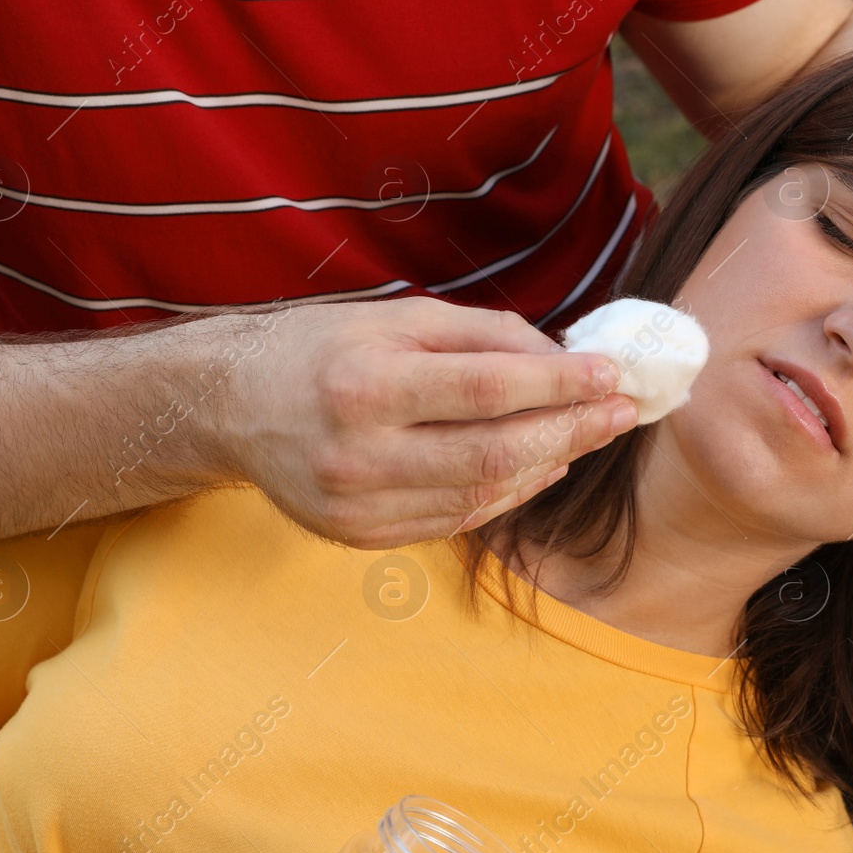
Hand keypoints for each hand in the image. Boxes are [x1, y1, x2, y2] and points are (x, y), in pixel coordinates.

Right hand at [211, 296, 637, 548]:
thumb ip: (482, 335)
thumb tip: (563, 357)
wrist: (232, 406)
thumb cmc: (323, 347)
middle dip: (570, 431)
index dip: (560, 384)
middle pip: (494, 452)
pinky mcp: (359, 536)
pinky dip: (505, 493)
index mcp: (366, 383)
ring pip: (480, 494)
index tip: (613, 374)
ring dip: (545, 464)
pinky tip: (535, 466)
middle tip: (620, 412)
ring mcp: (358, 505)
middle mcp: (359, 452)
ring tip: (583, 435)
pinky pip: (454, 519)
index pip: (488, 389)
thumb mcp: (397, 316)